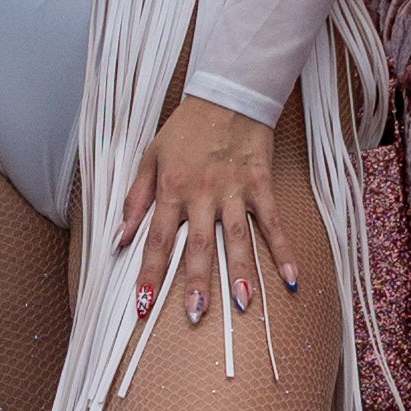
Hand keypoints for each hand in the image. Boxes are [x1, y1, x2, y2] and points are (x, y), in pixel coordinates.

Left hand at [113, 89, 300, 334]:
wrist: (227, 95)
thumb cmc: (185, 129)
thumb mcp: (149, 157)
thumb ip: (135, 200)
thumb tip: (118, 239)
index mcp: (170, 189)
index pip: (155, 239)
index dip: (149, 273)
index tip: (143, 306)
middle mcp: (202, 194)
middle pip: (197, 245)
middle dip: (196, 282)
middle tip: (195, 315)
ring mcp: (234, 191)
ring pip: (236, 238)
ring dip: (240, 271)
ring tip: (242, 304)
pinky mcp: (261, 185)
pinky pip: (272, 222)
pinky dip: (283, 250)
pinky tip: (292, 278)